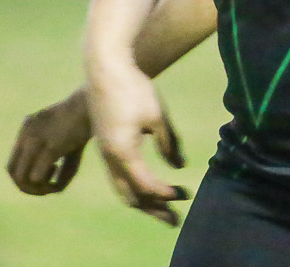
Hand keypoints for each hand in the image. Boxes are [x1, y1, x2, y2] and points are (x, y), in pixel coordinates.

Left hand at [8, 87, 92, 194]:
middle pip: (12, 171)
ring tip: (54, 185)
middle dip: (28, 187)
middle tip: (47, 188)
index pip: (14, 161)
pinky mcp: (51, 146)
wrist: (100, 101)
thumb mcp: (68, 137)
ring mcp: (37, 139)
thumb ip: (60, 159)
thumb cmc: (89, 119)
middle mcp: (27, 132)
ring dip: (37, 189)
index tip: (47, 176)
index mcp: (29, 125)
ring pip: (21, 178)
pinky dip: (47, 185)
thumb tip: (55, 187)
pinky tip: (59, 175)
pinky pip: (36, 177)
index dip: (25, 177)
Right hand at [87, 61, 189, 225]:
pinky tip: (147, 187)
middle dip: (154, 210)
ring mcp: (104, 152)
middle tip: (175, 222)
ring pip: (121, 188)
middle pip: (131, 196)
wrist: (104, 68)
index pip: (147, 185)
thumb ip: (169, 143)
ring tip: (163, 211)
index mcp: (122, 152)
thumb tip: (179, 166)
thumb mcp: (157, 116)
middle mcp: (109, 157)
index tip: (185, 193)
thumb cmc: (133, 88)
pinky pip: (117, 176)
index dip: (166, 193)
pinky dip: (133, 187)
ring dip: (143, 202)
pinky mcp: (104, 144)